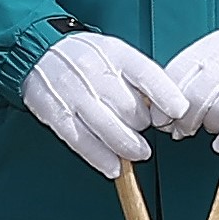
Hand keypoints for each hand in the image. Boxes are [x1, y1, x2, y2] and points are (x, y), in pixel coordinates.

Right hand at [18, 31, 187, 173]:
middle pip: (128, 107)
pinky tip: (113, 167)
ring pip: (107, 127)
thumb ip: (142, 79)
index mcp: (115, 54)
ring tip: (139, 153)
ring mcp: (72, 93)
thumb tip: (167, 109)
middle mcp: (94, 71)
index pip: (145, 73)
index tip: (178, 111)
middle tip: (143, 129)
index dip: (165, 95)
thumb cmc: (88, 58)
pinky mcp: (54, 112)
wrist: (39, 52)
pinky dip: (99, 157)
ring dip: (127, 146)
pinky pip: (80, 140)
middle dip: (142, 124)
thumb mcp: (118, 55)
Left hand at [165, 12, 218, 152]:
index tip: (162, 121)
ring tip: (215, 128)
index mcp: (212, 47)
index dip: (163, 105)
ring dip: (212, 128)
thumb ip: (192, 74)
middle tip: (186, 131)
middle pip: (195, 100)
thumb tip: (166, 113)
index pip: (176, 78)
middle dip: (186, 123)